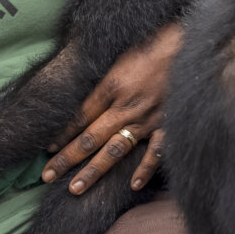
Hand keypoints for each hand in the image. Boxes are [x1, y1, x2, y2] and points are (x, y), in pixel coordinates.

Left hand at [41, 25, 180, 193]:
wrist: (188, 45)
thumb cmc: (154, 45)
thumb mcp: (121, 56)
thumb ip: (105, 80)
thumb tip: (86, 97)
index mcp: (112, 86)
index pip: (79, 116)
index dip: (61, 134)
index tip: (47, 148)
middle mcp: (126, 107)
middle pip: (90, 137)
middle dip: (66, 158)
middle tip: (46, 175)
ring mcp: (147, 119)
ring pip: (114, 150)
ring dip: (93, 170)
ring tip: (75, 188)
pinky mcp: (168, 125)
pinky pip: (154, 152)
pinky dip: (144, 169)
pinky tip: (133, 184)